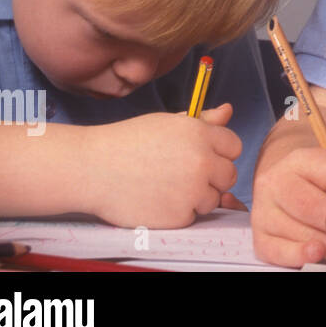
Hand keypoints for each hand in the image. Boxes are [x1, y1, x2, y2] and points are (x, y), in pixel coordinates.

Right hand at [85, 103, 240, 228]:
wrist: (91, 169)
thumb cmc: (127, 142)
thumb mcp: (166, 123)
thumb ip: (203, 121)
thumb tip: (228, 110)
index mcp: (201, 134)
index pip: (234, 146)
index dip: (218, 152)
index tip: (201, 155)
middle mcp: (202, 161)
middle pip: (229, 175)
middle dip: (212, 176)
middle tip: (183, 174)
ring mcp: (192, 190)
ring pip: (213, 198)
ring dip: (197, 196)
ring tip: (167, 186)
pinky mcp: (180, 215)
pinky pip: (193, 216)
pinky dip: (179, 212)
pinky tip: (157, 200)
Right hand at [250, 144, 325, 266]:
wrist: (292, 184)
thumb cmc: (324, 181)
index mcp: (300, 159)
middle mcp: (275, 181)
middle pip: (314, 208)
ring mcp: (263, 209)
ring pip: (299, 231)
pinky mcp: (258, 235)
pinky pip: (275, 250)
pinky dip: (299, 255)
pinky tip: (318, 253)